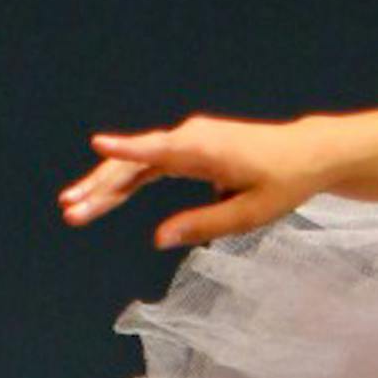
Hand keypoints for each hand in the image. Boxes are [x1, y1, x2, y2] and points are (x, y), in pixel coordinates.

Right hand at [60, 112, 325, 248]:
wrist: (307, 153)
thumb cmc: (283, 183)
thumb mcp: (248, 215)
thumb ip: (202, 225)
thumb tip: (159, 239)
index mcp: (205, 150)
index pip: (158, 151)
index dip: (127, 149)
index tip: (99, 144)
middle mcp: (191, 138)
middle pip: (136, 163)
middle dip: (101, 187)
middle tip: (70, 210)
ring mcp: (189, 139)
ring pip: (138, 164)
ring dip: (106, 186)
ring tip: (74, 207)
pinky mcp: (190, 147)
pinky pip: (151, 164)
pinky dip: (128, 181)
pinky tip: (103, 198)